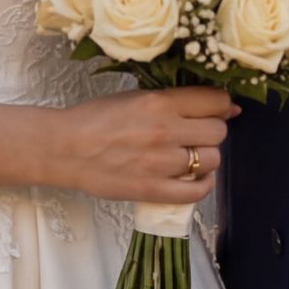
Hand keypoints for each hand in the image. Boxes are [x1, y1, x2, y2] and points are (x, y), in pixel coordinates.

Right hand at [37, 87, 235, 205]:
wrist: (64, 149)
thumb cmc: (95, 119)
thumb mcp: (134, 96)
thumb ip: (174, 100)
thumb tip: (225, 106)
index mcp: (159, 102)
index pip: (215, 101)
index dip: (221, 106)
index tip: (215, 111)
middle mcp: (165, 131)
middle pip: (218, 132)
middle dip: (211, 132)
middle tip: (195, 135)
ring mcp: (161, 163)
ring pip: (211, 160)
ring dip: (205, 158)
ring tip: (188, 156)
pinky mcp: (153, 190)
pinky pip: (197, 192)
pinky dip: (203, 184)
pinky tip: (194, 178)